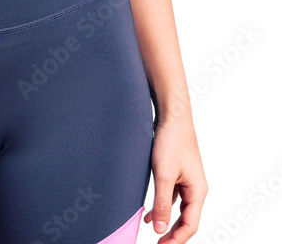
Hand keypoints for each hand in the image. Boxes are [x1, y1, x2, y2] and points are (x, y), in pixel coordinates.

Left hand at [143, 117, 208, 242]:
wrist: (172, 115)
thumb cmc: (171, 142)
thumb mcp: (164, 175)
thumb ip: (162, 203)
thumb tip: (160, 229)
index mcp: (198, 191)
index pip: (190, 224)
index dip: (177, 239)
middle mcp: (196, 188)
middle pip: (187, 219)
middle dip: (174, 234)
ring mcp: (187, 180)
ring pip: (179, 209)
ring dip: (167, 221)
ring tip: (154, 234)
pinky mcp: (178, 173)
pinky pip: (172, 197)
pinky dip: (162, 207)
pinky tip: (149, 214)